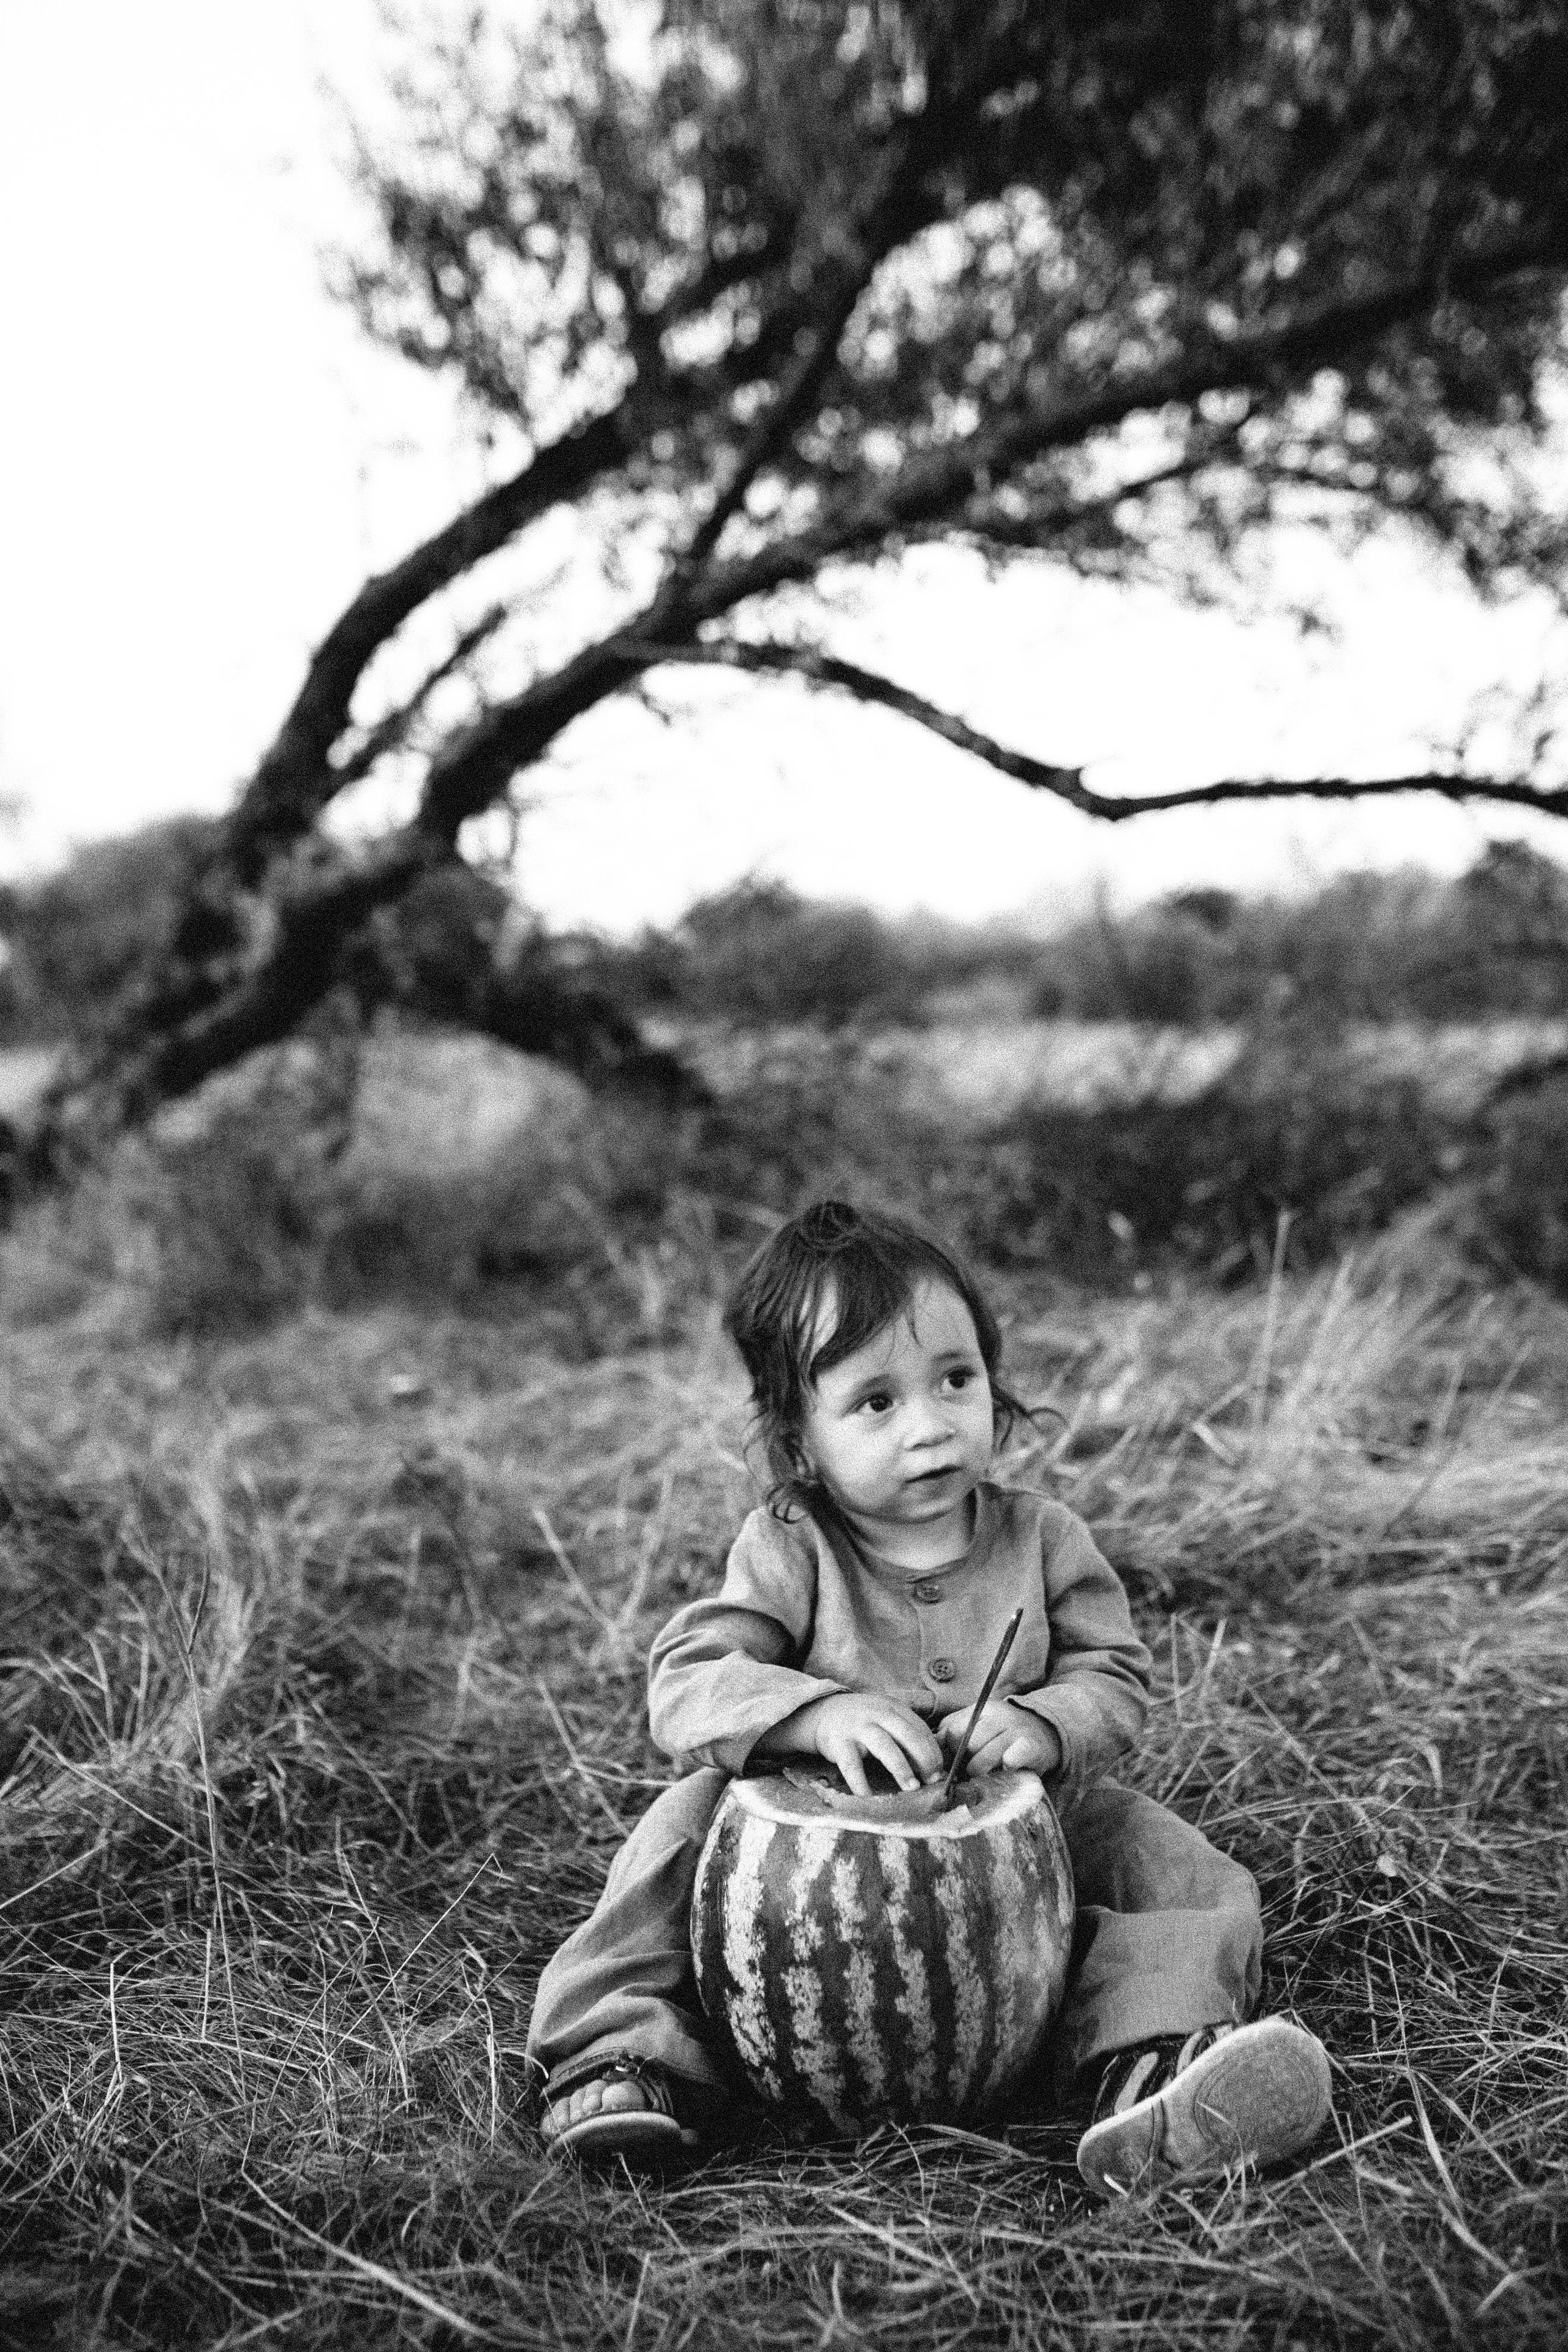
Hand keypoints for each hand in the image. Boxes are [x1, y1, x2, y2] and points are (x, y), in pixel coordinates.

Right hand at [783, 1694, 944, 1795]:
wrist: (824, 1712)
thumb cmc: (864, 1722)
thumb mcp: (886, 1719)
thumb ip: (906, 1736)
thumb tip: (932, 1767)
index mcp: (893, 1709)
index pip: (919, 1728)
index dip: (932, 1751)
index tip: (939, 1771)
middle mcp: (878, 1714)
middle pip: (906, 1733)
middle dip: (923, 1756)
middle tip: (931, 1779)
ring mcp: (858, 1726)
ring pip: (883, 1745)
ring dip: (900, 1767)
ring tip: (911, 1787)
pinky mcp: (838, 1741)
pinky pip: (851, 1764)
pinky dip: (860, 1782)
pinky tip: (868, 1797)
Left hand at [938, 1700, 1061, 1780]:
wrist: (1045, 1732)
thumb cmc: (1004, 1734)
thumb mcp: (980, 1725)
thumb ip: (955, 1731)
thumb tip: (931, 1744)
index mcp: (982, 1709)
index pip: (953, 1729)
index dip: (949, 1750)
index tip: (952, 1761)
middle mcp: (1000, 1716)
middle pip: (969, 1743)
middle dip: (965, 1763)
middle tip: (968, 1772)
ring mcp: (1016, 1730)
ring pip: (986, 1755)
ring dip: (981, 1771)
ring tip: (984, 1775)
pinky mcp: (1031, 1747)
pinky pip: (1011, 1759)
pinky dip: (1004, 1768)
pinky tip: (1005, 1770)